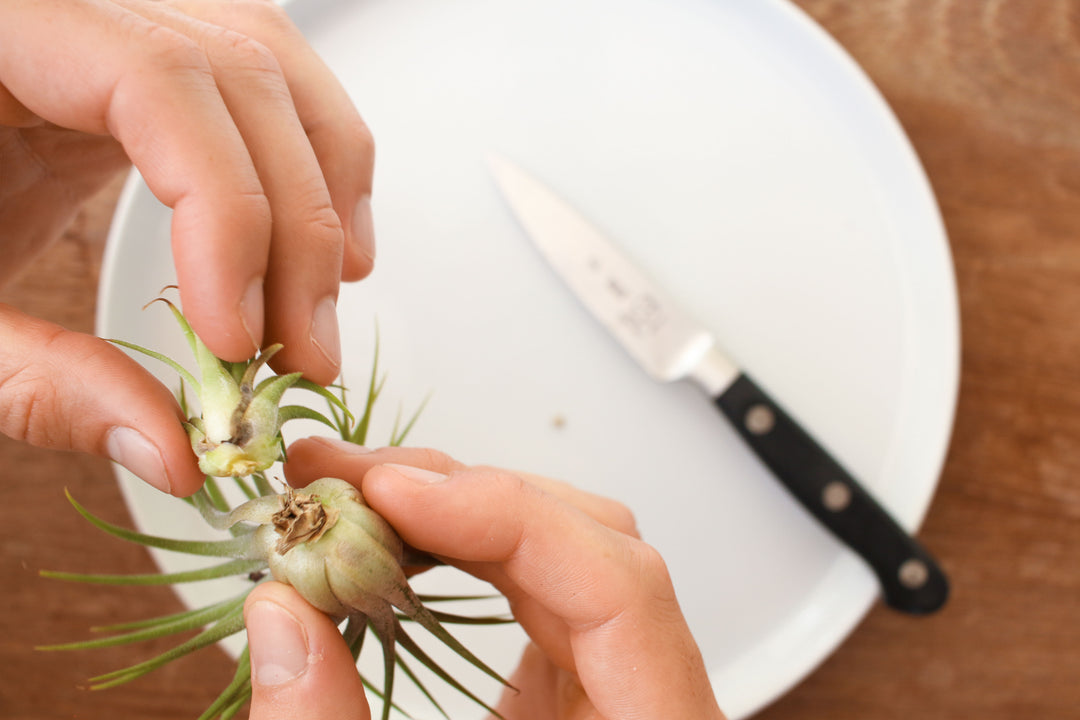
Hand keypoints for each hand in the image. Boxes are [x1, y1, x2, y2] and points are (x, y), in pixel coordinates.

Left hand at [0, 0, 372, 495]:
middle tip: (302, 353)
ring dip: (323, 195)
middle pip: (239, 73)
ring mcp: (107, 28)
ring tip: (324, 303)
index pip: (155, 80)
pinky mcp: (135, 73)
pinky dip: (314, 169)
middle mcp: (62, 7)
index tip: (237, 338)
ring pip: (274, 68)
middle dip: (294, 228)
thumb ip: (32, 382)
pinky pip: (263, 91)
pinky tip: (324, 243)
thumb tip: (172, 450)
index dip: (224, 210)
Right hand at [247, 437, 726, 719]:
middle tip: (341, 482)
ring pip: (559, 546)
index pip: (621, 588)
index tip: (391, 497)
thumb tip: (279, 612)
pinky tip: (394, 540)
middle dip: (458, 495)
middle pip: (588, 543)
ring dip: (452, 509)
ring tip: (351, 497)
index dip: (510, 520)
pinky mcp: (573, 677)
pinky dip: (458, 549)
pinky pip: (531, 579)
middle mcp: (653, 698)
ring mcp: (615, 679)